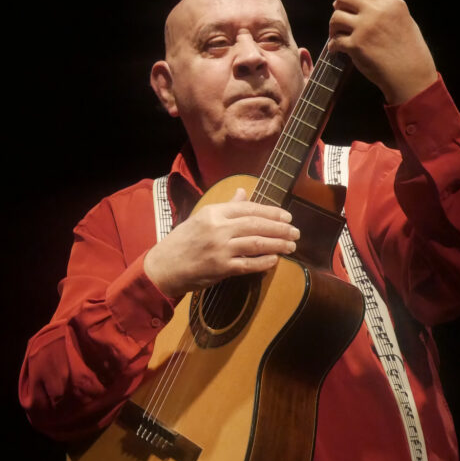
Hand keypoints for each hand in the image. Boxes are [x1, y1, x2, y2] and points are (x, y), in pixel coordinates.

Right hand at [143, 189, 299, 298]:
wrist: (164, 266)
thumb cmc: (183, 241)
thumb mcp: (201, 217)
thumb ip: (226, 206)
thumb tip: (244, 192)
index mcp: (214, 212)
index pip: (249, 208)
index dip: (271, 212)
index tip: (287, 216)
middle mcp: (218, 228)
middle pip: (256, 225)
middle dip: (280, 228)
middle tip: (295, 232)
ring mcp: (220, 249)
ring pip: (256, 243)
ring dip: (277, 244)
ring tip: (291, 246)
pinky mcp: (221, 268)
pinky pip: (248, 264)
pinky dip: (264, 262)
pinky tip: (275, 260)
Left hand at [328, 0, 437, 103]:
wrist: (411, 76)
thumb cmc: (409, 52)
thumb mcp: (404, 21)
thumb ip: (385, 10)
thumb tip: (361, 4)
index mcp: (392, 3)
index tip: (348, 5)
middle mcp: (378, 11)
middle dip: (339, 6)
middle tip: (339, 18)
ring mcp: (365, 27)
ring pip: (336, 17)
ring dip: (333, 27)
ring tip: (336, 35)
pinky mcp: (356, 45)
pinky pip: (335, 40)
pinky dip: (333, 45)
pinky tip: (335, 49)